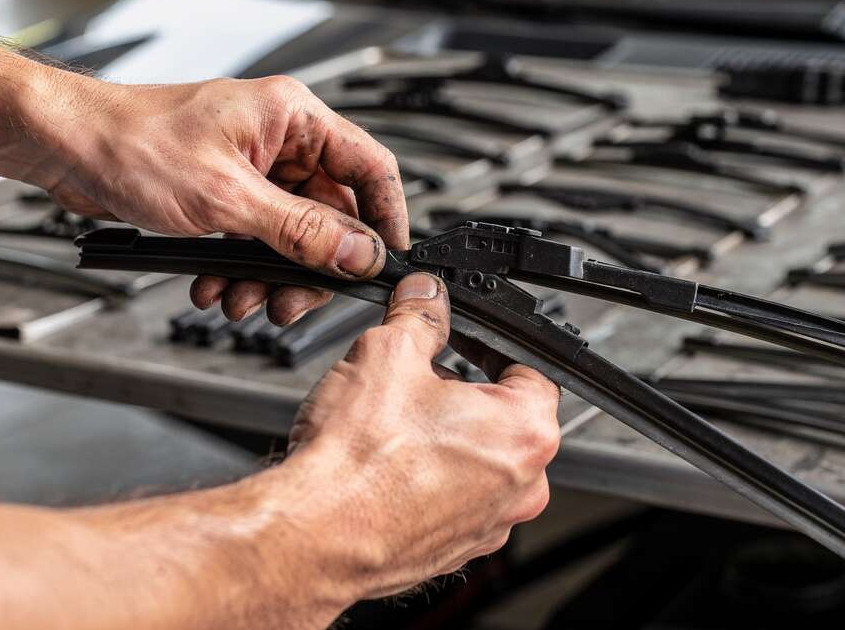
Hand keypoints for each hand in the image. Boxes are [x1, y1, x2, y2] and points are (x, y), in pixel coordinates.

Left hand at [33, 73, 407, 324]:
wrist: (64, 148)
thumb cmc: (130, 143)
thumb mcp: (225, 199)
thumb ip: (299, 230)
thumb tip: (357, 253)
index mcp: (293, 118)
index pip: (369, 167)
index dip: (385, 218)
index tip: (384, 263)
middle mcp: (280, 140)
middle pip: (331, 213)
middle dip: (310, 265)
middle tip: (293, 300)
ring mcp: (253, 167)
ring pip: (291, 235)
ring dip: (269, 275)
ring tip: (242, 299)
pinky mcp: (227, 193)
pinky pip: (256, 240)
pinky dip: (240, 269)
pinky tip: (215, 286)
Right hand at [281, 272, 560, 598]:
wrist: (313, 536)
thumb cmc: (357, 463)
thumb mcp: (387, 353)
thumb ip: (418, 315)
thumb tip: (425, 296)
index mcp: (527, 432)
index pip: (531, 367)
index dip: (489, 344)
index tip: (460, 339)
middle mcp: (523, 486)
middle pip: (504, 416)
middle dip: (463, 392)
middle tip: (415, 379)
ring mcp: (490, 524)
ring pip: (479, 460)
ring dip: (445, 438)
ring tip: (392, 425)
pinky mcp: (455, 549)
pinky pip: (454, 499)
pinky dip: (428, 480)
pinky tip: (386, 466)